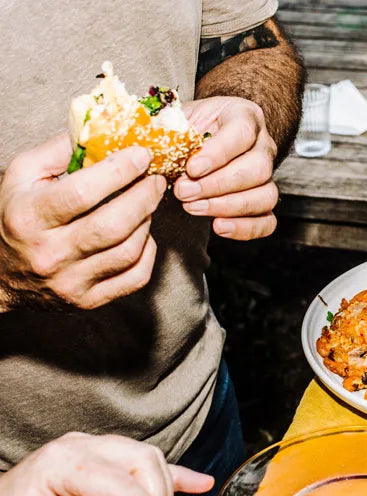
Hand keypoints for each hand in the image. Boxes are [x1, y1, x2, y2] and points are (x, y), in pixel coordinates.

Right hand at [0, 135, 164, 310]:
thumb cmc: (15, 216)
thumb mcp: (22, 176)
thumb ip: (59, 150)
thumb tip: (101, 128)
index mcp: (29, 217)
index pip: (83, 193)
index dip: (119, 171)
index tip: (141, 155)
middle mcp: (49, 253)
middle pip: (113, 225)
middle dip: (144, 197)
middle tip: (156, 180)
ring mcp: (70, 282)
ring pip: (128, 251)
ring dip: (147, 222)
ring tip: (146, 204)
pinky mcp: (88, 301)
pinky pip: (135, 277)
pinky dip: (148, 252)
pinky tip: (143, 234)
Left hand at [0, 432, 213, 495]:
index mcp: (62, 463)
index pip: (121, 483)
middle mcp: (82, 447)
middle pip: (142, 462)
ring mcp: (96, 449)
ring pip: (149, 460)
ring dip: (161, 495)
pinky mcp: (106, 459)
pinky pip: (148, 463)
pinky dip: (176, 475)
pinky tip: (200, 483)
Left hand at [174, 97, 278, 240]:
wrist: (206, 136)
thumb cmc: (192, 127)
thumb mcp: (179, 116)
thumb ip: (167, 126)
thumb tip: (144, 142)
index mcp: (244, 116)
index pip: (242, 133)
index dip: (219, 153)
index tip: (191, 168)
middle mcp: (263, 145)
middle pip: (257, 169)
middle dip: (218, 185)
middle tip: (184, 192)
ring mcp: (268, 176)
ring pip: (265, 196)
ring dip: (228, 207)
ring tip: (195, 208)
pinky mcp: (264, 201)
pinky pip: (268, 221)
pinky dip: (245, 228)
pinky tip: (218, 226)